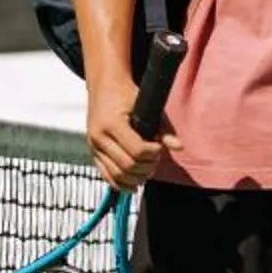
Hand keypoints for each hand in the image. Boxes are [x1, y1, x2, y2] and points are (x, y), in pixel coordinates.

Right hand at [86, 78, 168, 192]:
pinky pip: (106, 176)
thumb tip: (179, 147)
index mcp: (112, 124)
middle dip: (146, 166)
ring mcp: (93, 146)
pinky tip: (134, 186)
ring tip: (147, 170)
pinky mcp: (92, 153)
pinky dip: (121, 184)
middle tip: (155, 159)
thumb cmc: (126, 94)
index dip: (153, 153)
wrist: (104, 86)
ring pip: (117, 175)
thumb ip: (162, 129)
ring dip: (136, 178)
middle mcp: (99, 137)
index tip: (159, 147)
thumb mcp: (146, 106)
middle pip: (127, 165)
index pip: (137, 150)